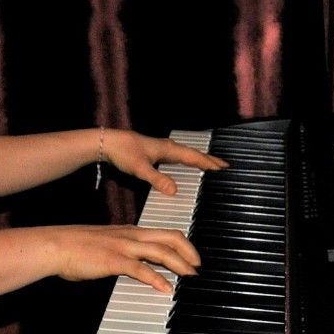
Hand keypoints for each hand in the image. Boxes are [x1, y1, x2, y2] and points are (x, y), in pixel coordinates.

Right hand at [42, 224, 202, 293]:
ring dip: (180, 265)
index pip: (165, 233)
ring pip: (161, 251)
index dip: (184, 244)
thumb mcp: (107, 245)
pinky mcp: (113, 260)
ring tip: (190, 277)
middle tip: (198, 268)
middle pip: (170, 238)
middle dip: (189, 252)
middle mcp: (131, 235)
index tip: (193, 258)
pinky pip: (140, 269)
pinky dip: (156, 279)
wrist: (57, 245)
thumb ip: (124, 253)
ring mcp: (123, 246)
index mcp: (130, 231)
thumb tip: (136, 266)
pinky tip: (165, 288)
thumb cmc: (78, 247)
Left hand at [97, 129, 228, 195]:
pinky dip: (188, 160)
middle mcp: (168, 147)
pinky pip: (178, 156)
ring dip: (199, 159)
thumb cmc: (124, 153)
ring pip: (186, 154)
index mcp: (168, 149)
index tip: (223, 168)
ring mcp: (162, 149)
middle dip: (209, 160)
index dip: (209, 163)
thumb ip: (157, 179)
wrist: (108, 143)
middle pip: (193, 154)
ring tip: (210, 165)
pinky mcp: (156, 152)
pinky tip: (186, 165)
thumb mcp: (140, 169)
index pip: (193, 157)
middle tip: (224, 166)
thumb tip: (174, 191)